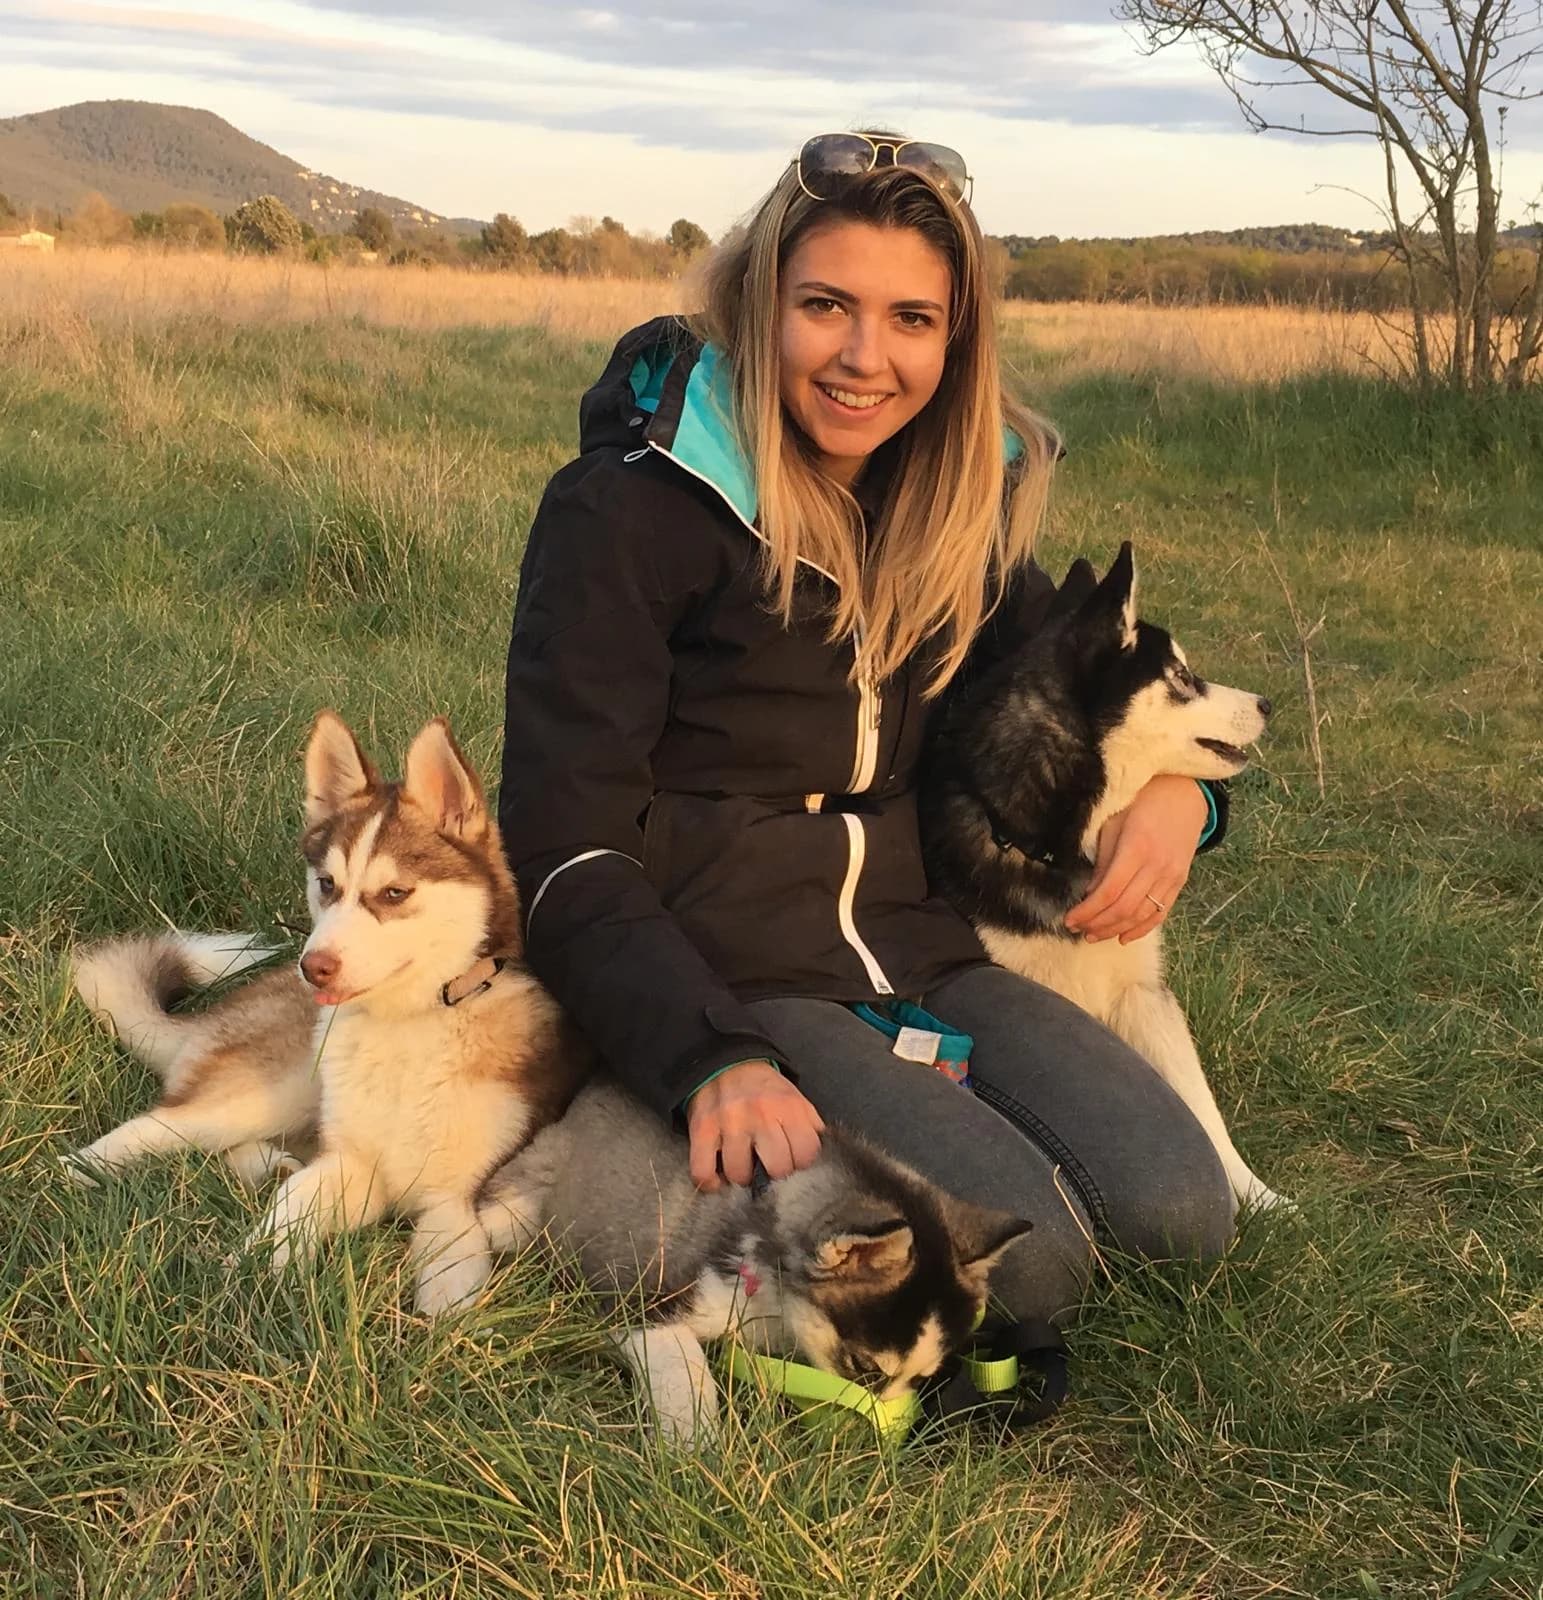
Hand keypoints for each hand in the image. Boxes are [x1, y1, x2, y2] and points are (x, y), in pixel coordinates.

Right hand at [685, 1060, 824, 1191]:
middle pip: (777, 1169)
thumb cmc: (766, 1090)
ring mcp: (730, 1123)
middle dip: (775, 1175)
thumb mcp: (796, 1100)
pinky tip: (718, 1180)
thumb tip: (824, 1161)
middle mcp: (761, 1115)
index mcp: (789, 1108)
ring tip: (743, 1170)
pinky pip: (703, 1171)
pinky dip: (711, 1183)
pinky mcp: (702, 1129)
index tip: (793, 1164)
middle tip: (768, 1169)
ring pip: (739, 1174)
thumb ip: (812, 1128)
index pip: (806, 1156)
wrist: (726, 1062)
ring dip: (742, 1178)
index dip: (801, 1166)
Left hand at [1064, 776, 1207, 944]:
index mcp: (1136, 848)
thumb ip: (1103, 860)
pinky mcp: (1180, 881)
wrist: (1184, 793)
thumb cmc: (1142, 803)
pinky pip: (1161, 912)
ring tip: (1094, 935)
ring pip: (1142, 915)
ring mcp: (1172, 876)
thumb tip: (1089, 894)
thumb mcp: (1114, 824)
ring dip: (1116, 929)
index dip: (1087, 911)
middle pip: (1124, 908)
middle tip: (1077, 930)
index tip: (1069, 919)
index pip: (1108, 892)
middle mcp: (1157, 866)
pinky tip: (1124, 937)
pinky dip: (1142, 928)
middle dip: (1097, 924)